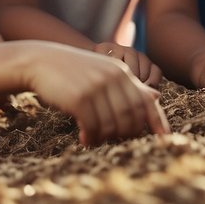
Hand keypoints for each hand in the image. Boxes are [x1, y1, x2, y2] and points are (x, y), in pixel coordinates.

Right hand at [26, 45, 168, 145]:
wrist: (41, 61)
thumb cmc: (74, 71)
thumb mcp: (104, 72)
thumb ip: (129, 86)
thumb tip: (156, 97)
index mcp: (122, 72)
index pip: (146, 101)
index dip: (157, 122)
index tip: (163, 139)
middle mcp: (112, 78)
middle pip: (131, 116)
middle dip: (127, 134)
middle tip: (116, 142)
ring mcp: (96, 87)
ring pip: (112, 124)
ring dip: (106, 138)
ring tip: (95, 140)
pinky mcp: (79, 97)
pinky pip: (93, 125)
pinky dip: (91, 137)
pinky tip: (84, 139)